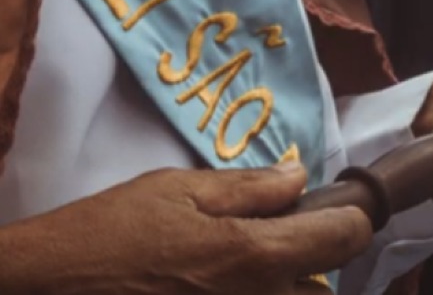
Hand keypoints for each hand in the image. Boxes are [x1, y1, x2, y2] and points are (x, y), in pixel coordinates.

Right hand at [0, 163, 370, 293]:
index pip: (345, 238)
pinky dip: (257, 293)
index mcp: (256, 255)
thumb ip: (249, 186)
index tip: (337, 204)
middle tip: (272, 232)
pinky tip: (217, 279)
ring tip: (239, 259)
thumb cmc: (114, 232)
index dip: (350, 216)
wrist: (54, 288)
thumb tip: (300, 177)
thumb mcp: (180, 189)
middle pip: (322, 283)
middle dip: (309, 255)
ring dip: (285, 282)